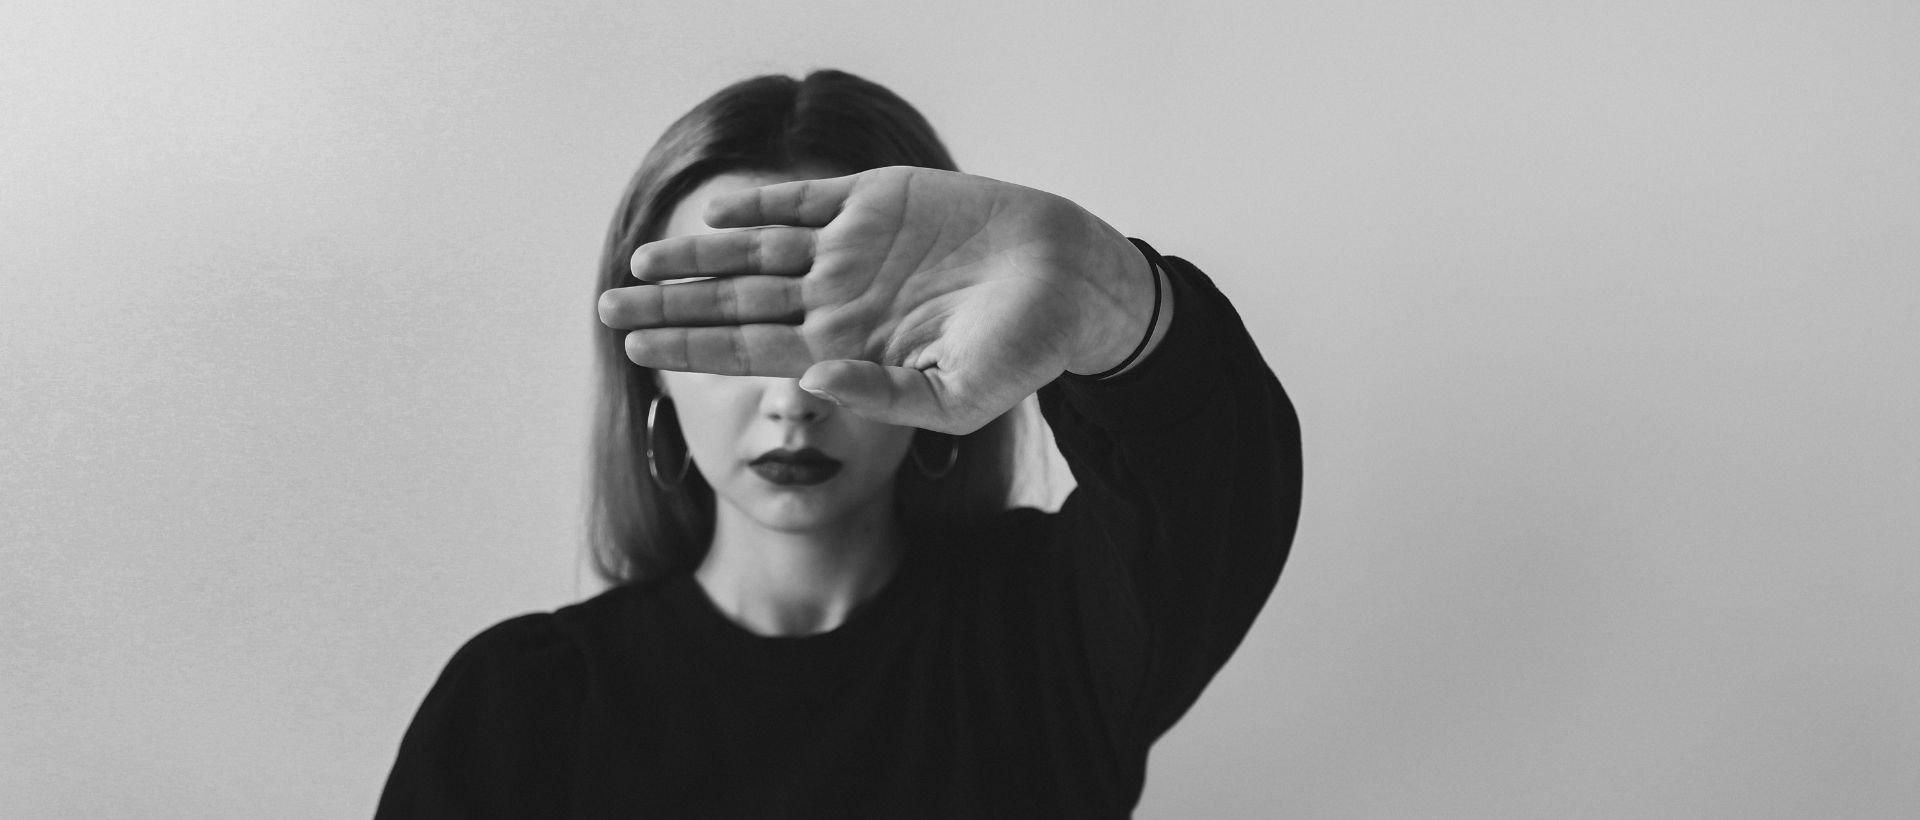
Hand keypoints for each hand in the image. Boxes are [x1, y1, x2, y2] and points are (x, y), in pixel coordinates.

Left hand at [597, 166, 1154, 433]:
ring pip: (754, 250)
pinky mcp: (878, 200)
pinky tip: (711, 212)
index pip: (749, 350)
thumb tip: (809, 381)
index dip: (689, 350)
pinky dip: (757, 202)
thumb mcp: (958, 397)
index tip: (631, 352)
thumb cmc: (1025, 349)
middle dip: (670, 309)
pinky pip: (804, 199)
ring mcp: (855, 247)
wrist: (1074, 281)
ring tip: (637, 265)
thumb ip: (883, 394)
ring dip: (695, 258)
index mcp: (848, 347)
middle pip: (734, 302)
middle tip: (603, 312)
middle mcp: (839, 298)